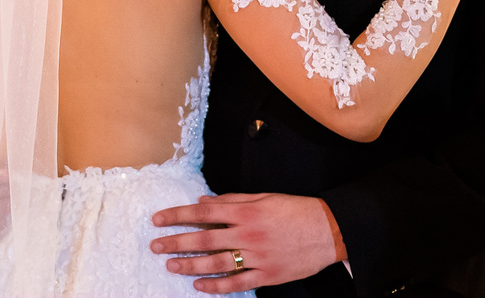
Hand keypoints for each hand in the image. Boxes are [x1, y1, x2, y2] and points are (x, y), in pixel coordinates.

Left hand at [149, 193, 344, 292]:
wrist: (328, 230)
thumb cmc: (295, 210)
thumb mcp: (262, 197)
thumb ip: (231, 200)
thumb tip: (203, 202)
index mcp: (246, 212)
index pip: (202, 212)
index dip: (178, 216)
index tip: (159, 220)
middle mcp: (248, 234)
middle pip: (204, 239)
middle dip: (176, 242)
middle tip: (156, 246)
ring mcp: (258, 257)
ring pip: (217, 263)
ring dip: (191, 265)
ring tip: (171, 265)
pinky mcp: (268, 276)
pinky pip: (238, 283)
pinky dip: (217, 286)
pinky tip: (200, 286)